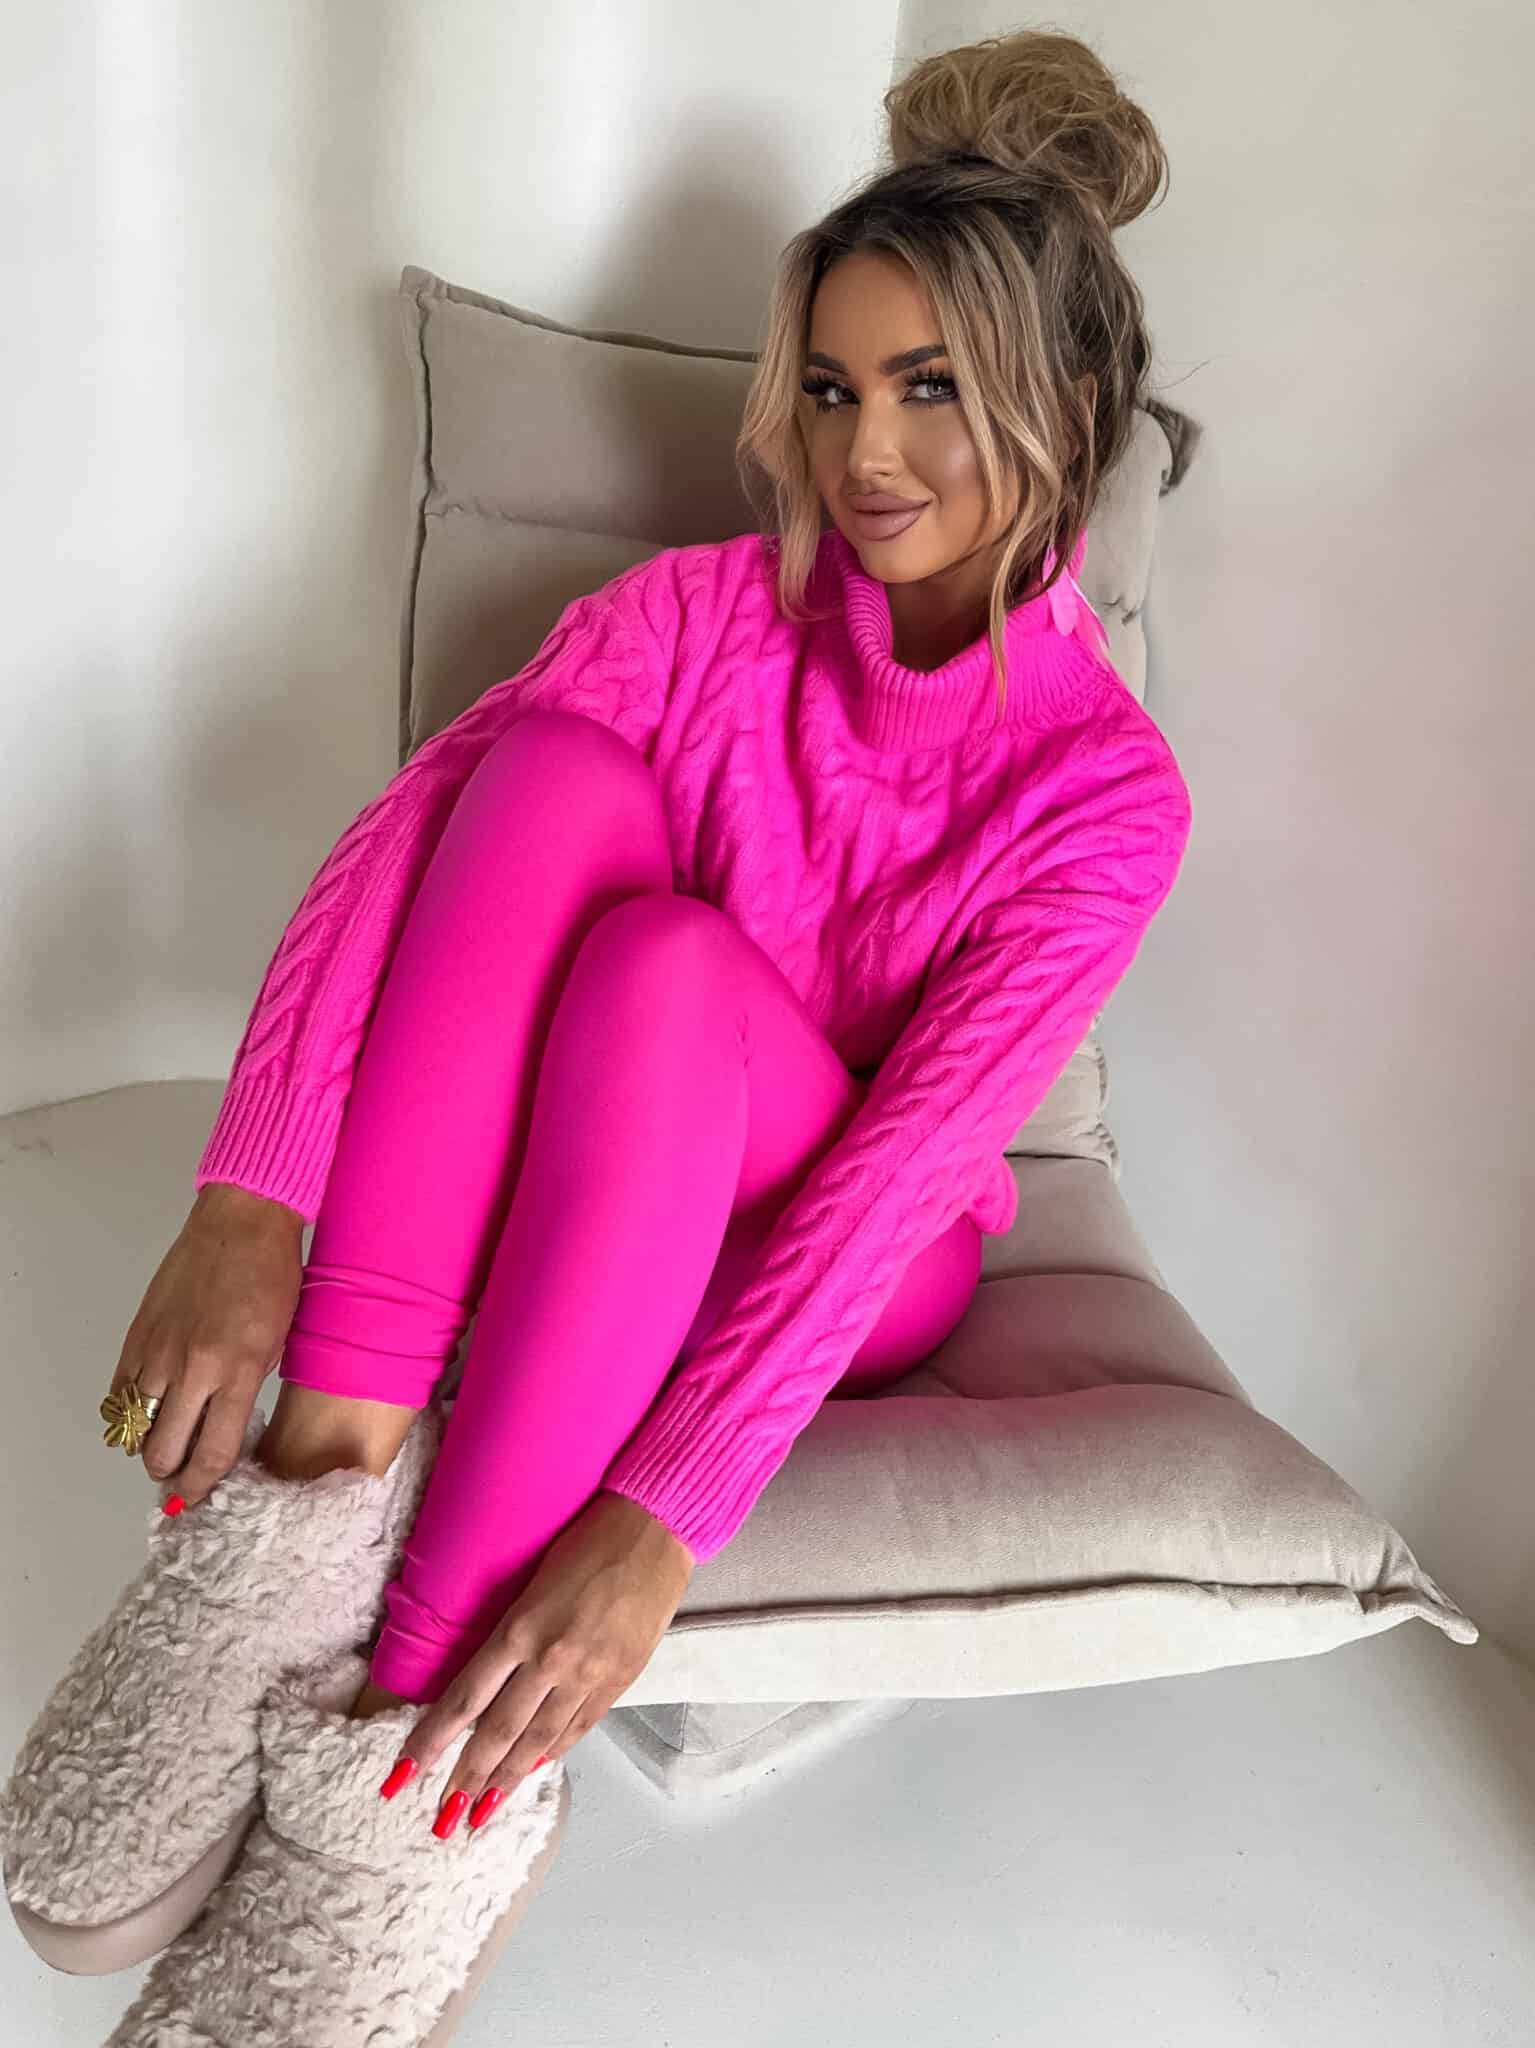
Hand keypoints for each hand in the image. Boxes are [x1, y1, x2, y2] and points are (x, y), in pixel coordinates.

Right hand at [109, 1184, 305, 1506]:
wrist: (242, 1224)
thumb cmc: (273, 1279)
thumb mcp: (276, 1344)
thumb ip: (246, 1390)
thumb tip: (222, 1435)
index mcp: (236, 1371)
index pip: (211, 1452)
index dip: (201, 1485)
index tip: (197, 1497)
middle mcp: (193, 1368)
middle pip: (162, 1451)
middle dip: (169, 1474)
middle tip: (179, 1472)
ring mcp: (159, 1351)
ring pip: (135, 1427)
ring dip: (148, 1443)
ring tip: (166, 1440)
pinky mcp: (136, 1335)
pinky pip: (119, 1393)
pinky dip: (130, 1411)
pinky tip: (150, 1410)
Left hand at [393, 1490, 695, 1829]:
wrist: (654, 1529)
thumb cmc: (587, 1538)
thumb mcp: (534, 1581)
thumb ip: (513, 1634)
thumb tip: (489, 1681)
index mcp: (520, 1627)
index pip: (464, 1699)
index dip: (432, 1741)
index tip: (404, 1773)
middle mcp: (550, 1658)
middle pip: (497, 1732)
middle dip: (467, 1778)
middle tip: (442, 1816)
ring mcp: (588, 1674)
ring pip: (537, 1741)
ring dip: (506, 1780)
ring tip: (481, 1812)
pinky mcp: (619, 1679)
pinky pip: (578, 1727)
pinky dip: (554, 1753)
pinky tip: (536, 1771)